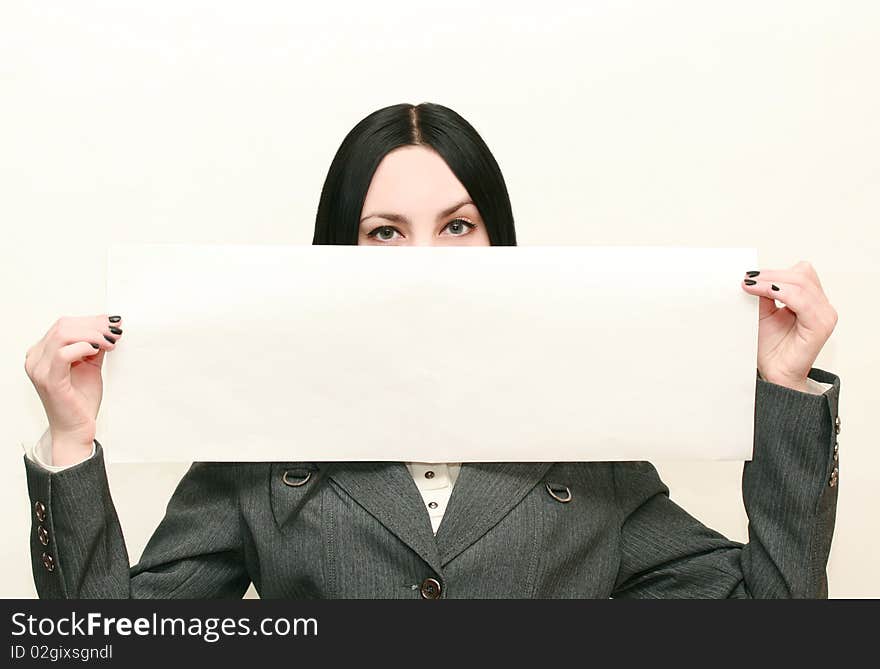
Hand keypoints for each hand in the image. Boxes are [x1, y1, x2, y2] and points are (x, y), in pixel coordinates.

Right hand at [24, 315, 123, 464]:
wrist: (77, 428)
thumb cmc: (81, 401)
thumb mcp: (90, 366)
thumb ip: (94, 346)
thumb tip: (108, 328)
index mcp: (42, 352)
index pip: (65, 324)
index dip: (92, 320)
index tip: (114, 322)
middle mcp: (35, 358)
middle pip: (64, 325)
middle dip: (95, 325)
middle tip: (116, 332)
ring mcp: (39, 368)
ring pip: (63, 334)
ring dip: (93, 334)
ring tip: (110, 343)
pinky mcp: (49, 379)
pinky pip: (63, 353)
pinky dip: (83, 347)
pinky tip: (97, 351)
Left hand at [741, 262, 836, 391]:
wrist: (775, 374)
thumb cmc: (771, 348)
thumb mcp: (764, 313)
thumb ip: (765, 294)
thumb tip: (754, 276)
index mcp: (812, 301)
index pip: (801, 274)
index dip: (775, 271)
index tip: (750, 275)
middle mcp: (822, 307)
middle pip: (802, 275)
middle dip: (771, 274)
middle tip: (748, 278)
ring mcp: (825, 316)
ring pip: (801, 284)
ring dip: (772, 281)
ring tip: (750, 285)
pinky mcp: (820, 326)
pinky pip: (803, 301)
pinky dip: (782, 293)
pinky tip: (766, 293)